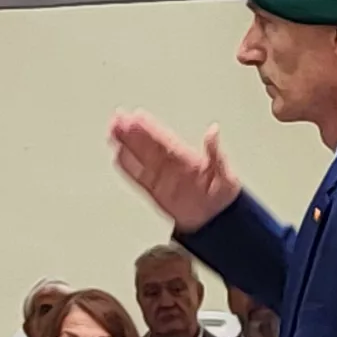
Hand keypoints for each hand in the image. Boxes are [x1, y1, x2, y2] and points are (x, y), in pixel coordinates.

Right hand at [109, 111, 240, 230]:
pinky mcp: (157, 192)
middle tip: (118, 118)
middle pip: (147, 145)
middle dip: (132, 132)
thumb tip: (213, 130)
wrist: (218, 220)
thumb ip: (214, 151)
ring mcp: (163, 178)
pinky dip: (129, 167)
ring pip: (141, 158)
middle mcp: (171, 165)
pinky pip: (140, 178)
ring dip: (127, 145)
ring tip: (113, 132)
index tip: (136, 116)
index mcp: (186, 157)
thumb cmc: (223, 194)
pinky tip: (119, 155)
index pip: (162, 138)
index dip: (149, 127)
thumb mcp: (222, 170)